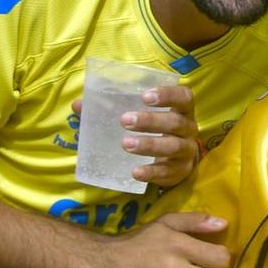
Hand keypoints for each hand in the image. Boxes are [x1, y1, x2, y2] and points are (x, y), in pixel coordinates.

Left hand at [71, 86, 201, 188]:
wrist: (176, 162)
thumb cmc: (156, 132)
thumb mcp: (142, 118)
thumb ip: (112, 110)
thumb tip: (79, 104)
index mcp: (181, 111)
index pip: (184, 97)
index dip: (168, 95)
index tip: (145, 96)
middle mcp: (188, 129)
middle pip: (175, 122)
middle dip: (150, 121)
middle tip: (124, 120)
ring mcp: (186, 151)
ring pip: (173, 146)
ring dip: (149, 145)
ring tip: (125, 144)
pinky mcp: (179, 171)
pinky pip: (166, 172)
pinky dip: (151, 172)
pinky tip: (135, 171)